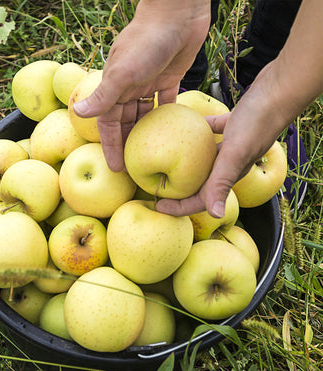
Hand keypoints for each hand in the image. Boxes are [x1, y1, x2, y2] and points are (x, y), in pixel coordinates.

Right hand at [73, 0, 210, 170]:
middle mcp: (130, 87)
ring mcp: (149, 82)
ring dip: (144, 132)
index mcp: (115, 86)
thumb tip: (80, 113)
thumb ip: (104, 94)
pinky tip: (169, 131)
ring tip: (148, 154)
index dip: (111, 145)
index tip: (114, 166)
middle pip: (125, 121)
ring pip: (143, 114)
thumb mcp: (124, 71)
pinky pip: (165, 102)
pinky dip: (165, 115)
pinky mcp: (169, 77)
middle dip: (127, 143)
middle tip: (132, 167)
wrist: (177, 12)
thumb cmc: (148, 40)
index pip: (109, 123)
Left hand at [156, 90, 282, 217]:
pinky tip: (179, 128)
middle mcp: (228, 164)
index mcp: (228, 175)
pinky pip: (207, 134)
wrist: (279, 90)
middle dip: (177, 190)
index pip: (201, 200)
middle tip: (155, 188)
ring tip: (161, 162)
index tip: (157, 206)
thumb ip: (222, 183)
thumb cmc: (258, 122)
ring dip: (183, 164)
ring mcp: (229, 146)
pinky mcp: (230, 127)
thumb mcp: (235, 154)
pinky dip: (194, 134)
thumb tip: (215, 215)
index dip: (179, 207)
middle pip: (198, 183)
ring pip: (202, 160)